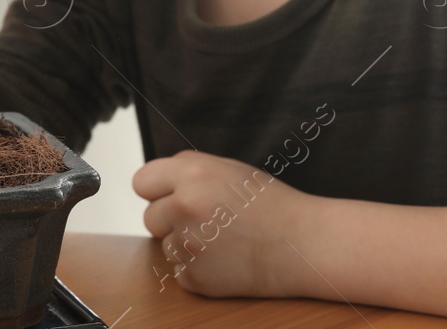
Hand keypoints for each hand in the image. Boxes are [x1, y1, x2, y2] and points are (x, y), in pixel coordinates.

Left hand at [133, 149, 312, 297]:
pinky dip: (199, 269)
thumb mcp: (228, 169)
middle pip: (150, 218)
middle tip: (207, 222)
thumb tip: (156, 181)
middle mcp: (184, 206)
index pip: (141, 182)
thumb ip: (187, 169)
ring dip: (187, 246)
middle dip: (170, 220)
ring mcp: (188, 244)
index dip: (156, 191)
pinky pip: (181, 272)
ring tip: (224, 241)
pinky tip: (227, 260)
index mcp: (191, 174)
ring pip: (167, 247)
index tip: (168, 198)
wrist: (305, 244)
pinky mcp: (196, 277)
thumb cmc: (270, 204)